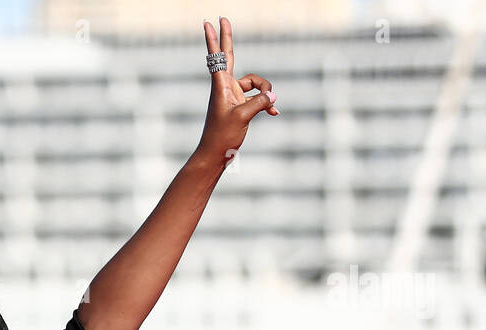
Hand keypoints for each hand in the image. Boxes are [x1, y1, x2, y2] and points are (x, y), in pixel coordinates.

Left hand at [196, 17, 277, 162]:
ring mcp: (233, 96)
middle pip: (230, 57)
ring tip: (270, 107)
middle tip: (222, 18)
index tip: (209, 22)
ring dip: (265, 92)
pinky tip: (275, 113)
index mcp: (221, 86)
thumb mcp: (242, 117)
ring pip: (254, 83)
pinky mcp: (240, 106)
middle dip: (227, 38)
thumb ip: (259, 102)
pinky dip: (266, 104)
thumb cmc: (222, 136)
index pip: (218, 56)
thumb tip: (273, 95)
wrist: (215, 155)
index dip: (215, 39)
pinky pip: (258, 98)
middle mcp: (226, 87)